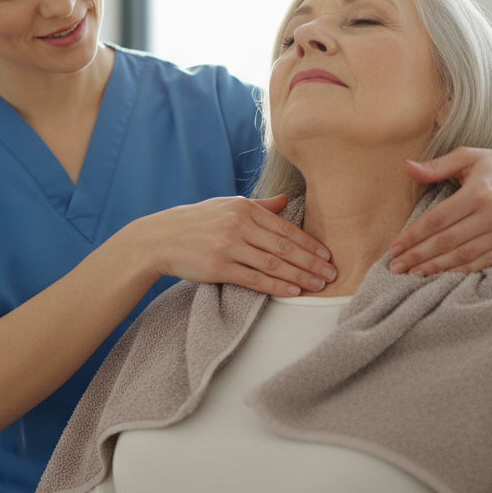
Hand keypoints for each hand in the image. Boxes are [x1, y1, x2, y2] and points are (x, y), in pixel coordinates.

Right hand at [129, 195, 336, 297]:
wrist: (159, 238)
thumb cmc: (195, 222)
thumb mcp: (225, 205)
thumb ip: (258, 205)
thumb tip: (286, 200)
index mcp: (243, 207)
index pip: (285, 228)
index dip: (309, 243)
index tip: (327, 254)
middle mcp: (238, 224)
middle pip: (284, 247)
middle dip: (311, 262)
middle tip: (332, 273)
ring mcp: (228, 246)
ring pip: (273, 264)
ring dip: (299, 277)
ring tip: (318, 286)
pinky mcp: (218, 267)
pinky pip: (254, 279)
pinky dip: (276, 287)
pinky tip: (292, 292)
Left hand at [388, 146, 491, 275]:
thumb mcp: (467, 156)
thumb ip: (436, 166)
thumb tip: (406, 167)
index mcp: (478, 192)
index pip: (436, 220)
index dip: (413, 236)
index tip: (394, 247)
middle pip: (446, 241)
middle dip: (418, 256)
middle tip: (396, 266)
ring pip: (463, 255)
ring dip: (435, 267)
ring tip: (413, 273)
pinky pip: (483, 261)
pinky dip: (461, 270)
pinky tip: (442, 273)